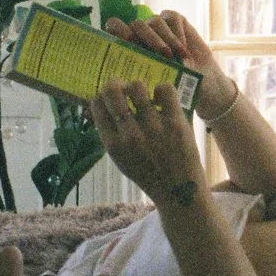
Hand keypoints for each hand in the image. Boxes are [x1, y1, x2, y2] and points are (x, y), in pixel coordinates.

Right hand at [90, 78, 207, 209]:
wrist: (179, 191)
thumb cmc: (148, 174)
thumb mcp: (121, 160)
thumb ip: (111, 135)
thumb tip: (100, 105)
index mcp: (113, 144)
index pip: (96, 105)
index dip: (101, 96)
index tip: (109, 97)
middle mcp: (130, 135)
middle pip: (112, 91)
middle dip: (116, 84)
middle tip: (125, 89)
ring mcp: (154, 128)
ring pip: (138, 87)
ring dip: (139, 86)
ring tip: (144, 95)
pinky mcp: (176, 123)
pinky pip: (165, 90)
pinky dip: (162, 89)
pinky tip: (161, 98)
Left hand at [107, 12, 236, 114]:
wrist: (204, 86)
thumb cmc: (174, 91)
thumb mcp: (153, 92)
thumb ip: (136, 86)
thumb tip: (113, 94)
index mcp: (129, 48)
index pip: (114, 28)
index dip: (118, 32)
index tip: (130, 46)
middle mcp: (141, 35)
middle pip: (136, 24)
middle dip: (150, 39)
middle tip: (165, 56)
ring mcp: (158, 27)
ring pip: (155, 21)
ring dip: (166, 38)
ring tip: (177, 56)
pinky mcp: (176, 22)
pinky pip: (172, 17)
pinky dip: (178, 33)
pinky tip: (184, 50)